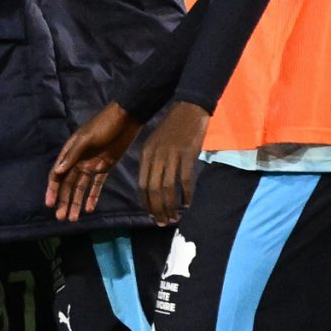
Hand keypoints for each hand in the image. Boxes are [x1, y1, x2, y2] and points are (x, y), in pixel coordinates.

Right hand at [47, 102, 140, 219]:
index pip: (57, 174)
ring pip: (80, 188)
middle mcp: (78, 161)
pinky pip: (96, 185)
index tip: (49, 204)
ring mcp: (91, 165)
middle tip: (62, 217)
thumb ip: (73, 155)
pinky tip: (89, 209)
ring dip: (76, 202)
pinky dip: (92, 197)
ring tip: (73, 218)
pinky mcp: (104, 167)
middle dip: (63, 201)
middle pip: (68, 185)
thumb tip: (58, 172)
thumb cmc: (104, 126)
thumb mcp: (87, 139)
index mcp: (70, 152)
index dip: (52, 189)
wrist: (127, 119)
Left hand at [136, 102, 210, 225]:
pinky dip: (186, 194)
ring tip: (174, 217)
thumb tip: (153, 188)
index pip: (141, 185)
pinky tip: (187, 203)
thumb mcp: (155, 143)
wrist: (189, 108)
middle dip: (157, 209)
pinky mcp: (187, 154)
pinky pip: (185, 180)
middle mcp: (156, 156)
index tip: (151, 215)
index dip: (146, 203)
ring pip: (168, 188)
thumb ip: (153, 163)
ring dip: (170, 206)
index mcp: (146, 154)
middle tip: (163, 222)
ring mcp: (172, 155)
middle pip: (153, 190)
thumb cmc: (173, 128)